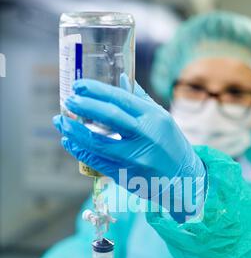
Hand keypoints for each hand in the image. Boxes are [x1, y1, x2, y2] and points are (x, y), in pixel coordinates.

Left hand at [53, 79, 205, 220]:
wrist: (182, 180)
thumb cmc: (171, 145)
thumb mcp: (162, 118)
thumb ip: (140, 99)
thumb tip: (121, 77)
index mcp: (153, 118)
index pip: (121, 99)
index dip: (96, 91)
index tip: (79, 86)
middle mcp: (144, 136)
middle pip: (109, 117)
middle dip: (84, 107)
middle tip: (68, 101)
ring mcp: (134, 158)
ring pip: (97, 143)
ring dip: (75, 131)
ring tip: (61, 121)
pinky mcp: (125, 175)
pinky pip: (97, 161)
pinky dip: (80, 151)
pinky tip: (69, 142)